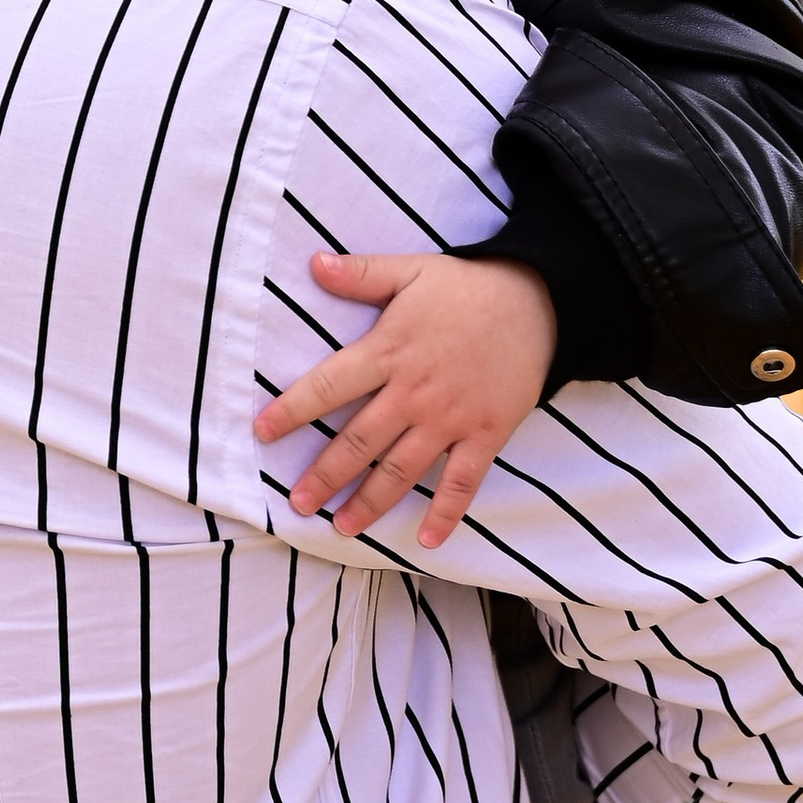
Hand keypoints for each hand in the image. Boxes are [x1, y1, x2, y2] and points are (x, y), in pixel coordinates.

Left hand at [256, 252, 555, 547]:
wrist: (541, 302)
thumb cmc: (469, 287)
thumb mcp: (412, 270)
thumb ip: (362, 273)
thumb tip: (313, 263)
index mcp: (389, 351)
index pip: (329, 386)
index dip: (292, 409)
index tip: (262, 432)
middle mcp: (414, 392)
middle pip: (359, 441)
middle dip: (324, 474)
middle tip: (297, 502)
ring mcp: (451, 418)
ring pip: (401, 469)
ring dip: (370, 501)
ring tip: (342, 526)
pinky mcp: (486, 433)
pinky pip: (463, 481)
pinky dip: (446, 512)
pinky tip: (428, 540)